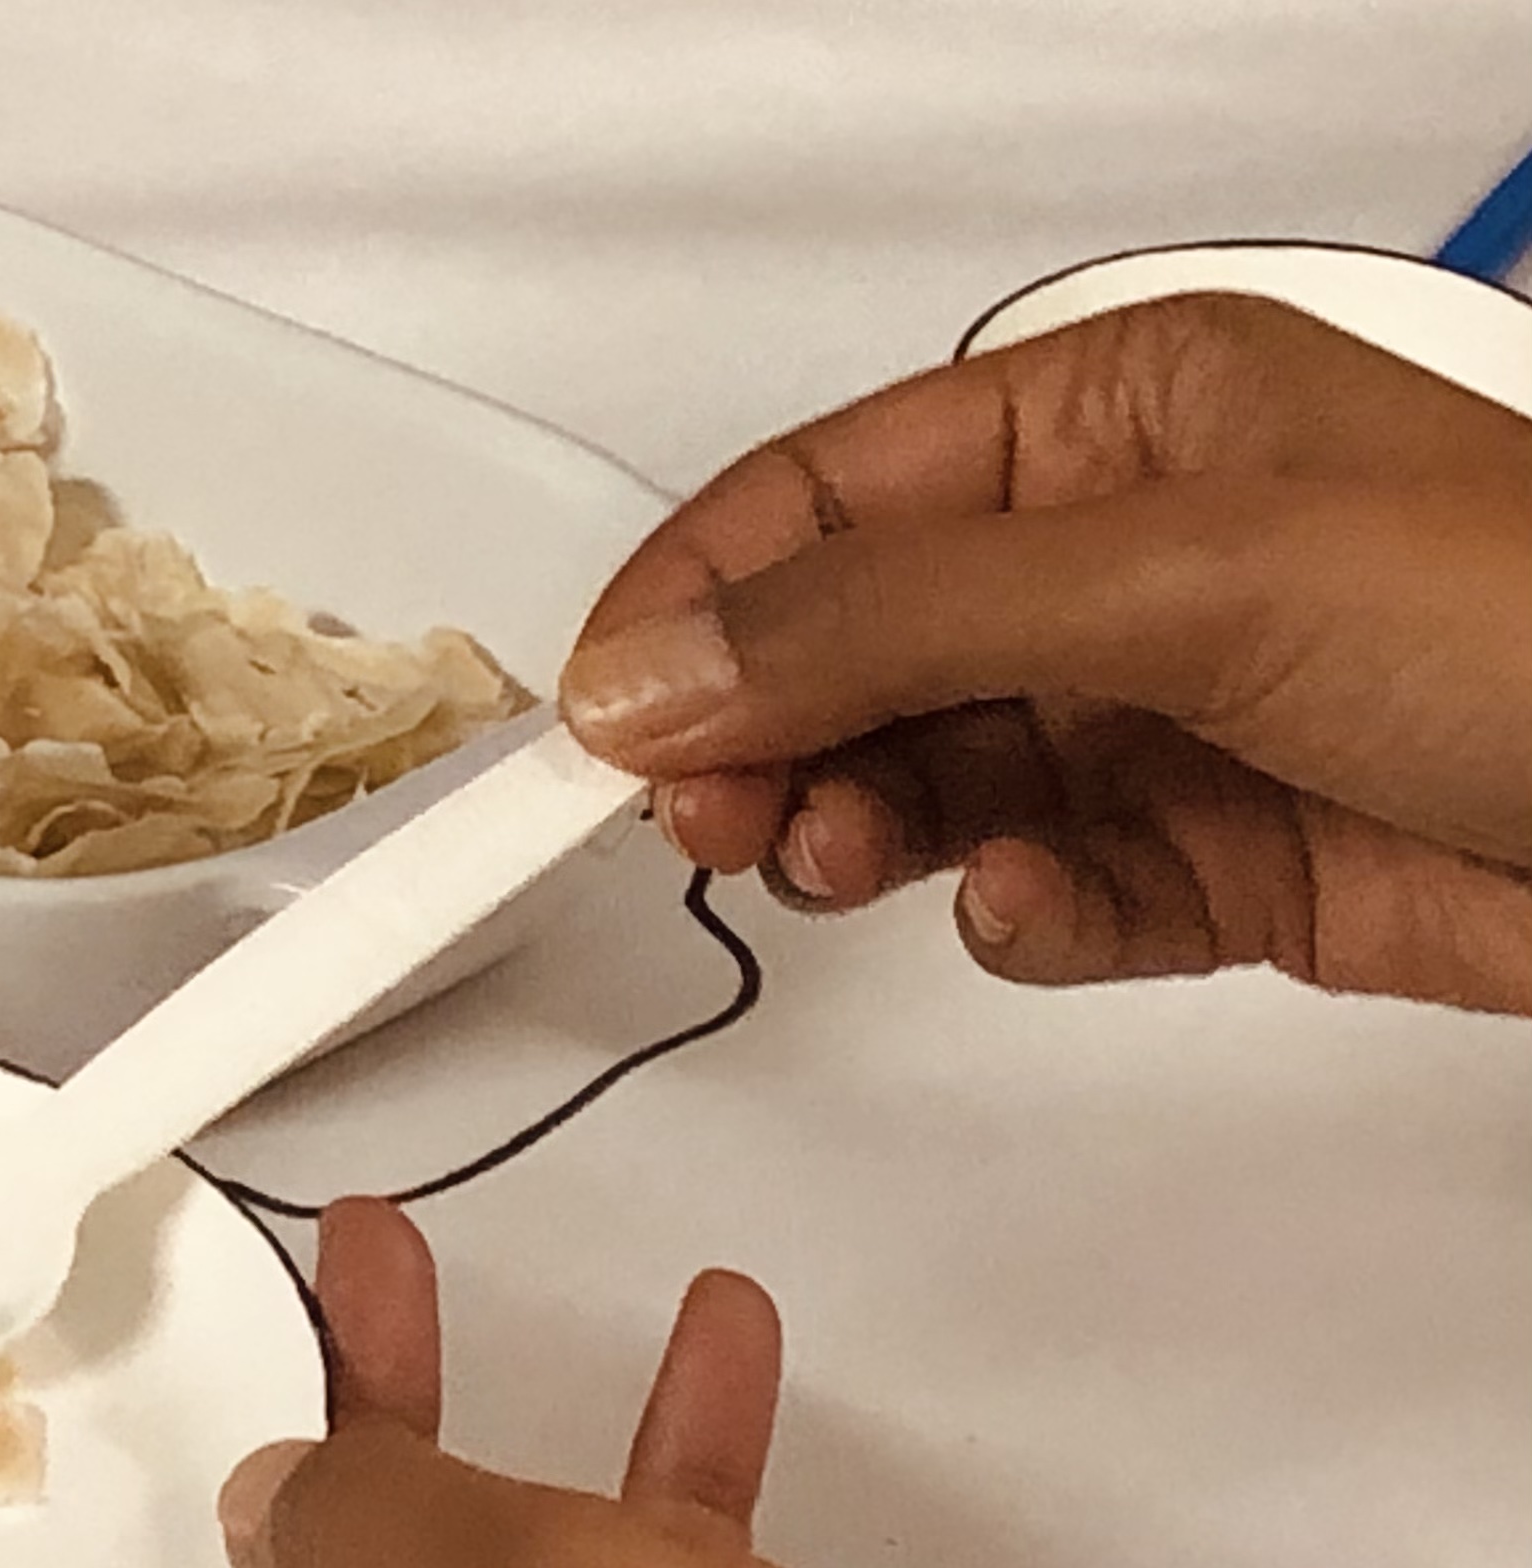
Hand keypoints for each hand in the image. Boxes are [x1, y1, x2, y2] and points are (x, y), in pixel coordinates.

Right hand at [557, 294, 1531, 1014]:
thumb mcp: (1174, 576)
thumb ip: (890, 623)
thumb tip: (662, 667)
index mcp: (1115, 418)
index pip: (829, 497)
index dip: (695, 602)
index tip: (594, 721)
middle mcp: (1124, 560)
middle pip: (850, 649)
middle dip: (766, 736)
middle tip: (706, 817)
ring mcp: (1161, 715)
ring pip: (923, 782)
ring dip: (865, 833)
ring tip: (850, 863)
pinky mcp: (1204, 861)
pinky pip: (1036, 895)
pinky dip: (1011, 917)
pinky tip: (1037, 909)